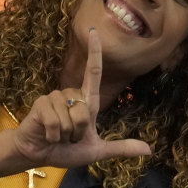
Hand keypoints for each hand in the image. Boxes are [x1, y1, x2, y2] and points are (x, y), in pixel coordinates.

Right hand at [0, 28, 150, 177]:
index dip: (94, 51)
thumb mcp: (97, 151)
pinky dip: (54, 134)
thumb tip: (148, 150)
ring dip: (66, 133)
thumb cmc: (66, 151)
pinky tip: (48, 135)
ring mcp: (54, 97)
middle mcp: (71, 94)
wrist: (38, 156)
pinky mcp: (40, 104)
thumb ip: (121, 148)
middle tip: (70, 138)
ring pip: (71, 116)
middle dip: (80, 131)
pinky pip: (55, 120)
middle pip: (86, 111)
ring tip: (58, 135)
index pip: (93, 71)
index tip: (94, 31)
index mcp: (87, 101)